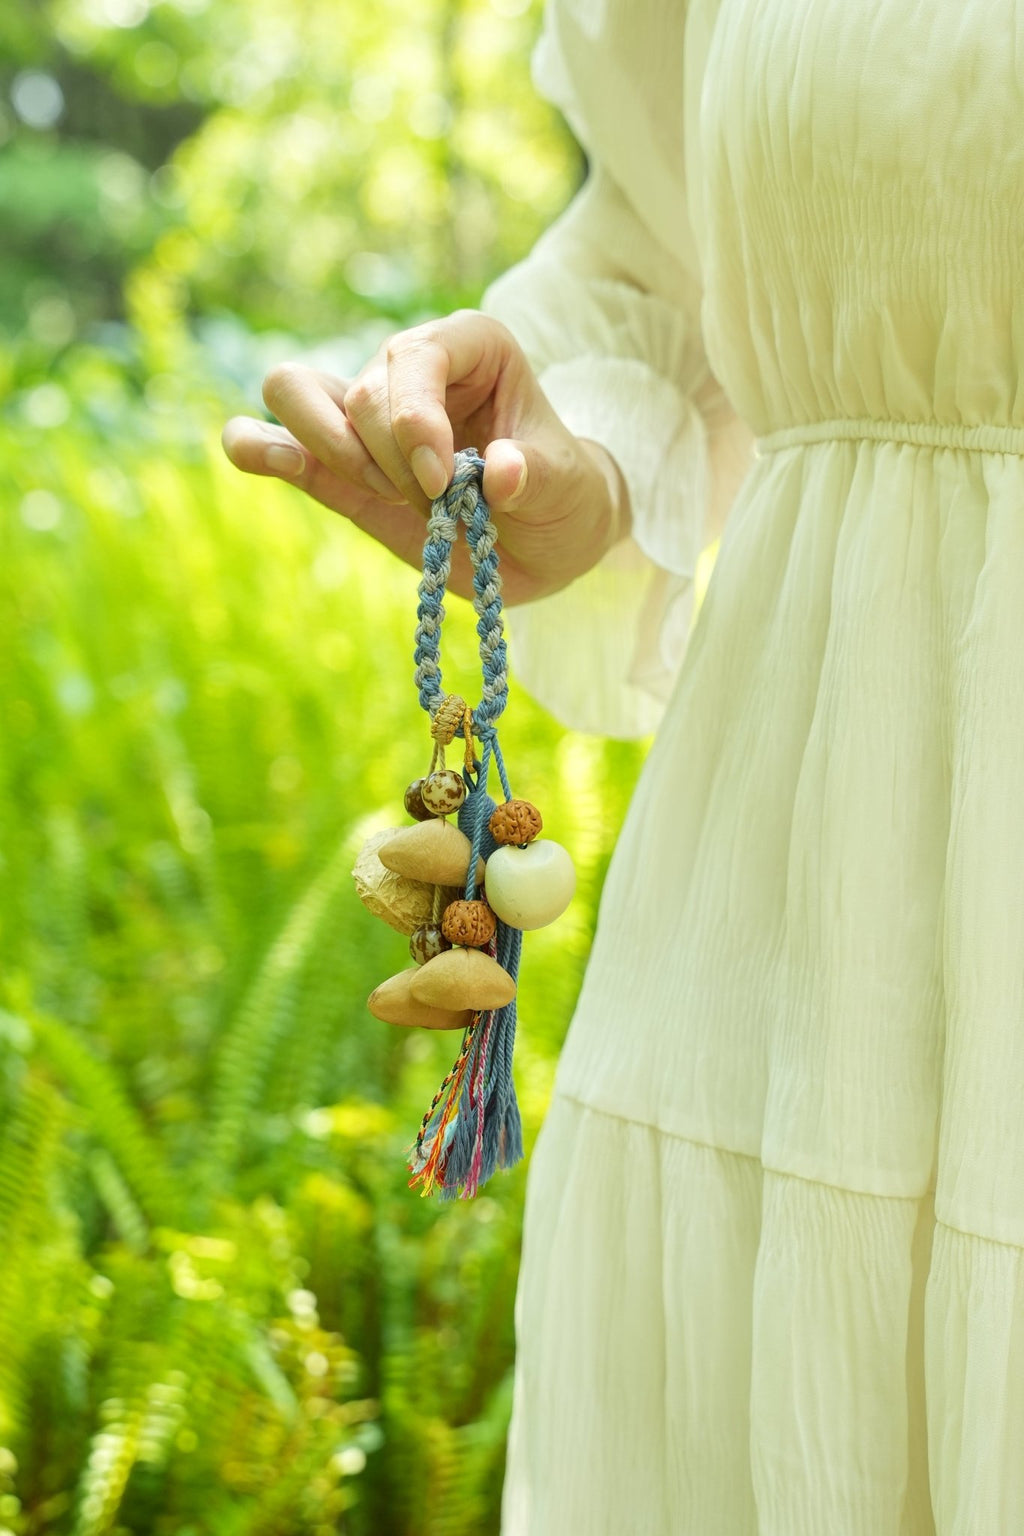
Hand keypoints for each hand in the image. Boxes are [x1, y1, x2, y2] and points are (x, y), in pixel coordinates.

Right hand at [220, 309, 630, 606]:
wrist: (542, 541)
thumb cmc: (562, 496)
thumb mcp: (568, 486)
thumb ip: (535, 475)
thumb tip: (500, 472)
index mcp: (469, 345)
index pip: (413, 356)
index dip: (415, 418)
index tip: (444, 481)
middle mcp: (408, 368)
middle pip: (359, 389)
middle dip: (388, 458)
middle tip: (435, 505)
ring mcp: (365, 415)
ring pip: (294, 390)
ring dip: (328, 451)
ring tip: (380, 496)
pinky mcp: (334, 464)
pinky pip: (270, 439)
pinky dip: (258, 448)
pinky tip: (262, 459)